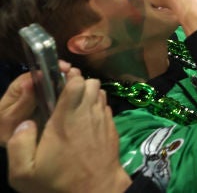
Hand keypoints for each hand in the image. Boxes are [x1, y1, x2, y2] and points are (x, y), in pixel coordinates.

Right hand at [7, 73, 130, 192]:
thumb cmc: (57, 183)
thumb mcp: (24, 173)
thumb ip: (19, 144)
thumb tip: (25, 122)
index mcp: (65, 120)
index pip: (76, 83)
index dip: (68, 78)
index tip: (57, 83)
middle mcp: (88, 115)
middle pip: (91, 82)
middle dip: (79, 83)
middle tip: (65, 94)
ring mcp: (103, 121)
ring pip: (101, 92)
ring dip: (89, 94)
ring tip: (75, 107)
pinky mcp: (112, 129)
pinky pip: (106, 107)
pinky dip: (97, 107)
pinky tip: (86, 120)